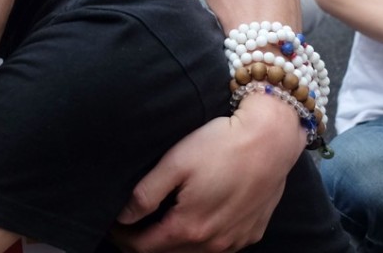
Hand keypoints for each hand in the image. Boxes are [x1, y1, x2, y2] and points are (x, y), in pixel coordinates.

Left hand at [112, 95, 303, 252]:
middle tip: (127, 223)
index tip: (111, 224)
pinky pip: (217, 247)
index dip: (122, 237)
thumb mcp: (175, 163)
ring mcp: (235, 241)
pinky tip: (191, 220)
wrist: (271, 140)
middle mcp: (214, 243)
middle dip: (142, 242)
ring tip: (154, 221)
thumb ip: (146, 194)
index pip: (143, 247)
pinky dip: (197, 240)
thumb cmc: (220, 145)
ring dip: (169, 243)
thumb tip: (123, 216)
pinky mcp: (251, 234)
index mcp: (190, 227)